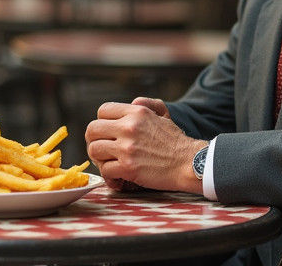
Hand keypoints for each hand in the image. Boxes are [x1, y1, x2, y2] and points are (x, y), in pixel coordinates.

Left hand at [85, 99, 206, 194]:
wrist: (189, 163)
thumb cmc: (176, 141)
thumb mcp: (163, 114)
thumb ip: (146, 104)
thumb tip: (131, 102)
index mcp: (136, 112)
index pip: (103, 111)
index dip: (101, 122)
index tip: (106, 133)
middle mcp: (129, 127)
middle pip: (92, 130)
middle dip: (93, 141)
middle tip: (102, 150)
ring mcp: (127, 148)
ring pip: (94, 150)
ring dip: (99, 159)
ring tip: (109, 163)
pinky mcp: (128, 167)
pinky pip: (105, 171)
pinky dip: (109, 176)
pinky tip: (118, 178)